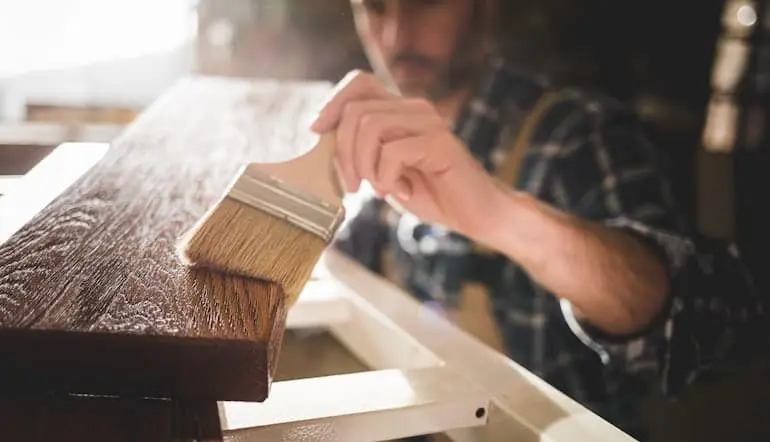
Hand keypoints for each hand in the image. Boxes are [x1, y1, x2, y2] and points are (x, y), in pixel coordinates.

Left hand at [310, 70, 504, 237]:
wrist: (476, 214)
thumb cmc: (431, 194)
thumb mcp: (384, 171)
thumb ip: (361, 152)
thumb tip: (323, 141)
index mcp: (400, 110)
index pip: (358, 83)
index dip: (332, 103)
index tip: (316, 132)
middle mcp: (414, 108)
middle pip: (356, 109)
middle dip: (342, 152)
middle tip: (352, 184)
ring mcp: (429, 122)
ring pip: (370, 126)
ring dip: (363, 164)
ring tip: (376, 188)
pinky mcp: (440, 143)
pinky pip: (393, 152)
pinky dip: (386, 177)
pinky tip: (400, 191)